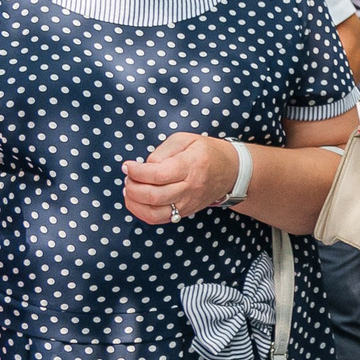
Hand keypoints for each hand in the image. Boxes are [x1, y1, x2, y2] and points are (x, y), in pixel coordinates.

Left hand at [123, 133, 240, 225]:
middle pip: (154, 196)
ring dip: (134, 203)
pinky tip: (137, 201)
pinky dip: (142, 213)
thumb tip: (145, 167)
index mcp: (191, 165)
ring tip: (130, 189)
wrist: (231, 172)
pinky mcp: (184, 212)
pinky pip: (158, 219)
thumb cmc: (206, 152)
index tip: (127, 166)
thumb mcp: (185, 139)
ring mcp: (188, 203)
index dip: (137, 171)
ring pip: (154, 213)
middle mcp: (190, 188)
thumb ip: (162, 151)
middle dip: (132, 187)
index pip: (158, 174)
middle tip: (128, 176)